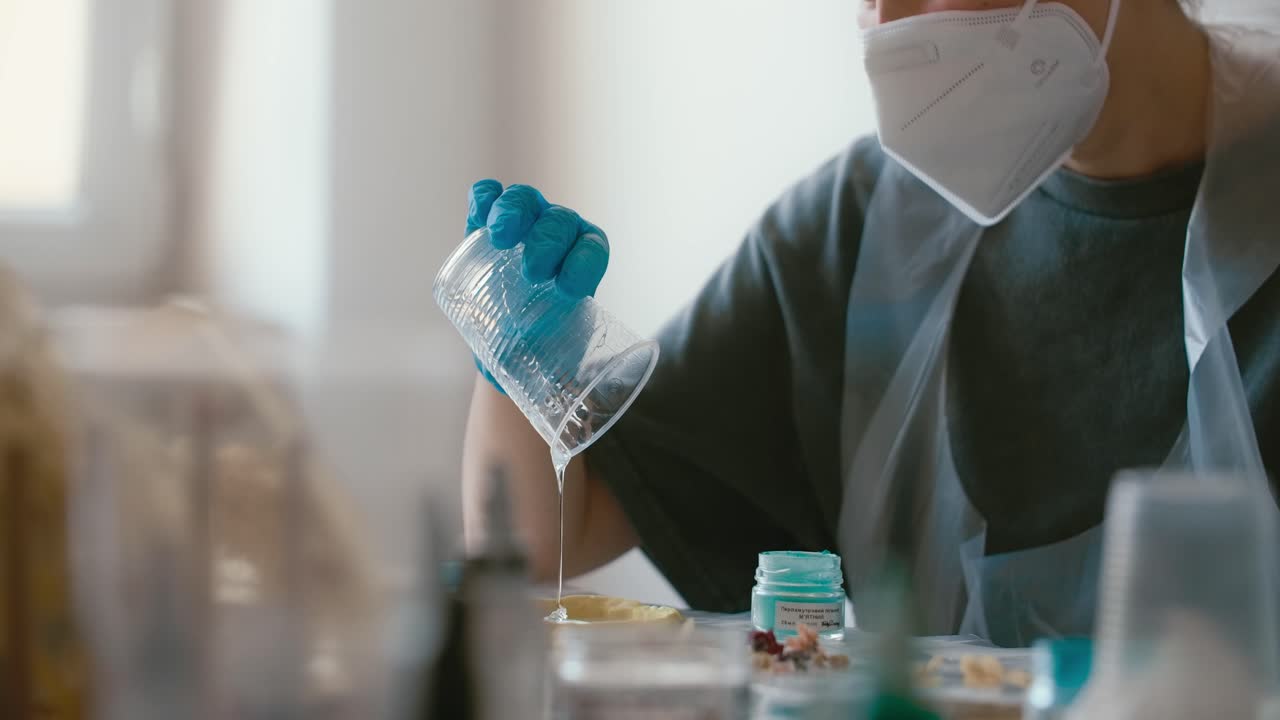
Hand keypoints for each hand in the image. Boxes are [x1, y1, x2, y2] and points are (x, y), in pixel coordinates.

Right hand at [466, 180, 610, 392]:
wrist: (508, 341)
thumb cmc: (541, 352)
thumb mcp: (560, 362)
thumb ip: (566, 381)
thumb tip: (566, 429)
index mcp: (587, 261)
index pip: (593, 248)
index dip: (584, 262)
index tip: (569, 292)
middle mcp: (560, 236)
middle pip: (561, 223)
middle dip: (549, 241)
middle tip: (532, 272)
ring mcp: (524, 223)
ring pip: (527, 203)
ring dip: (516, 214)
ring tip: (502, 237)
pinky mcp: (488, 221)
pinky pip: (488, 197)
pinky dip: (485, 198)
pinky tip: (480, 211)